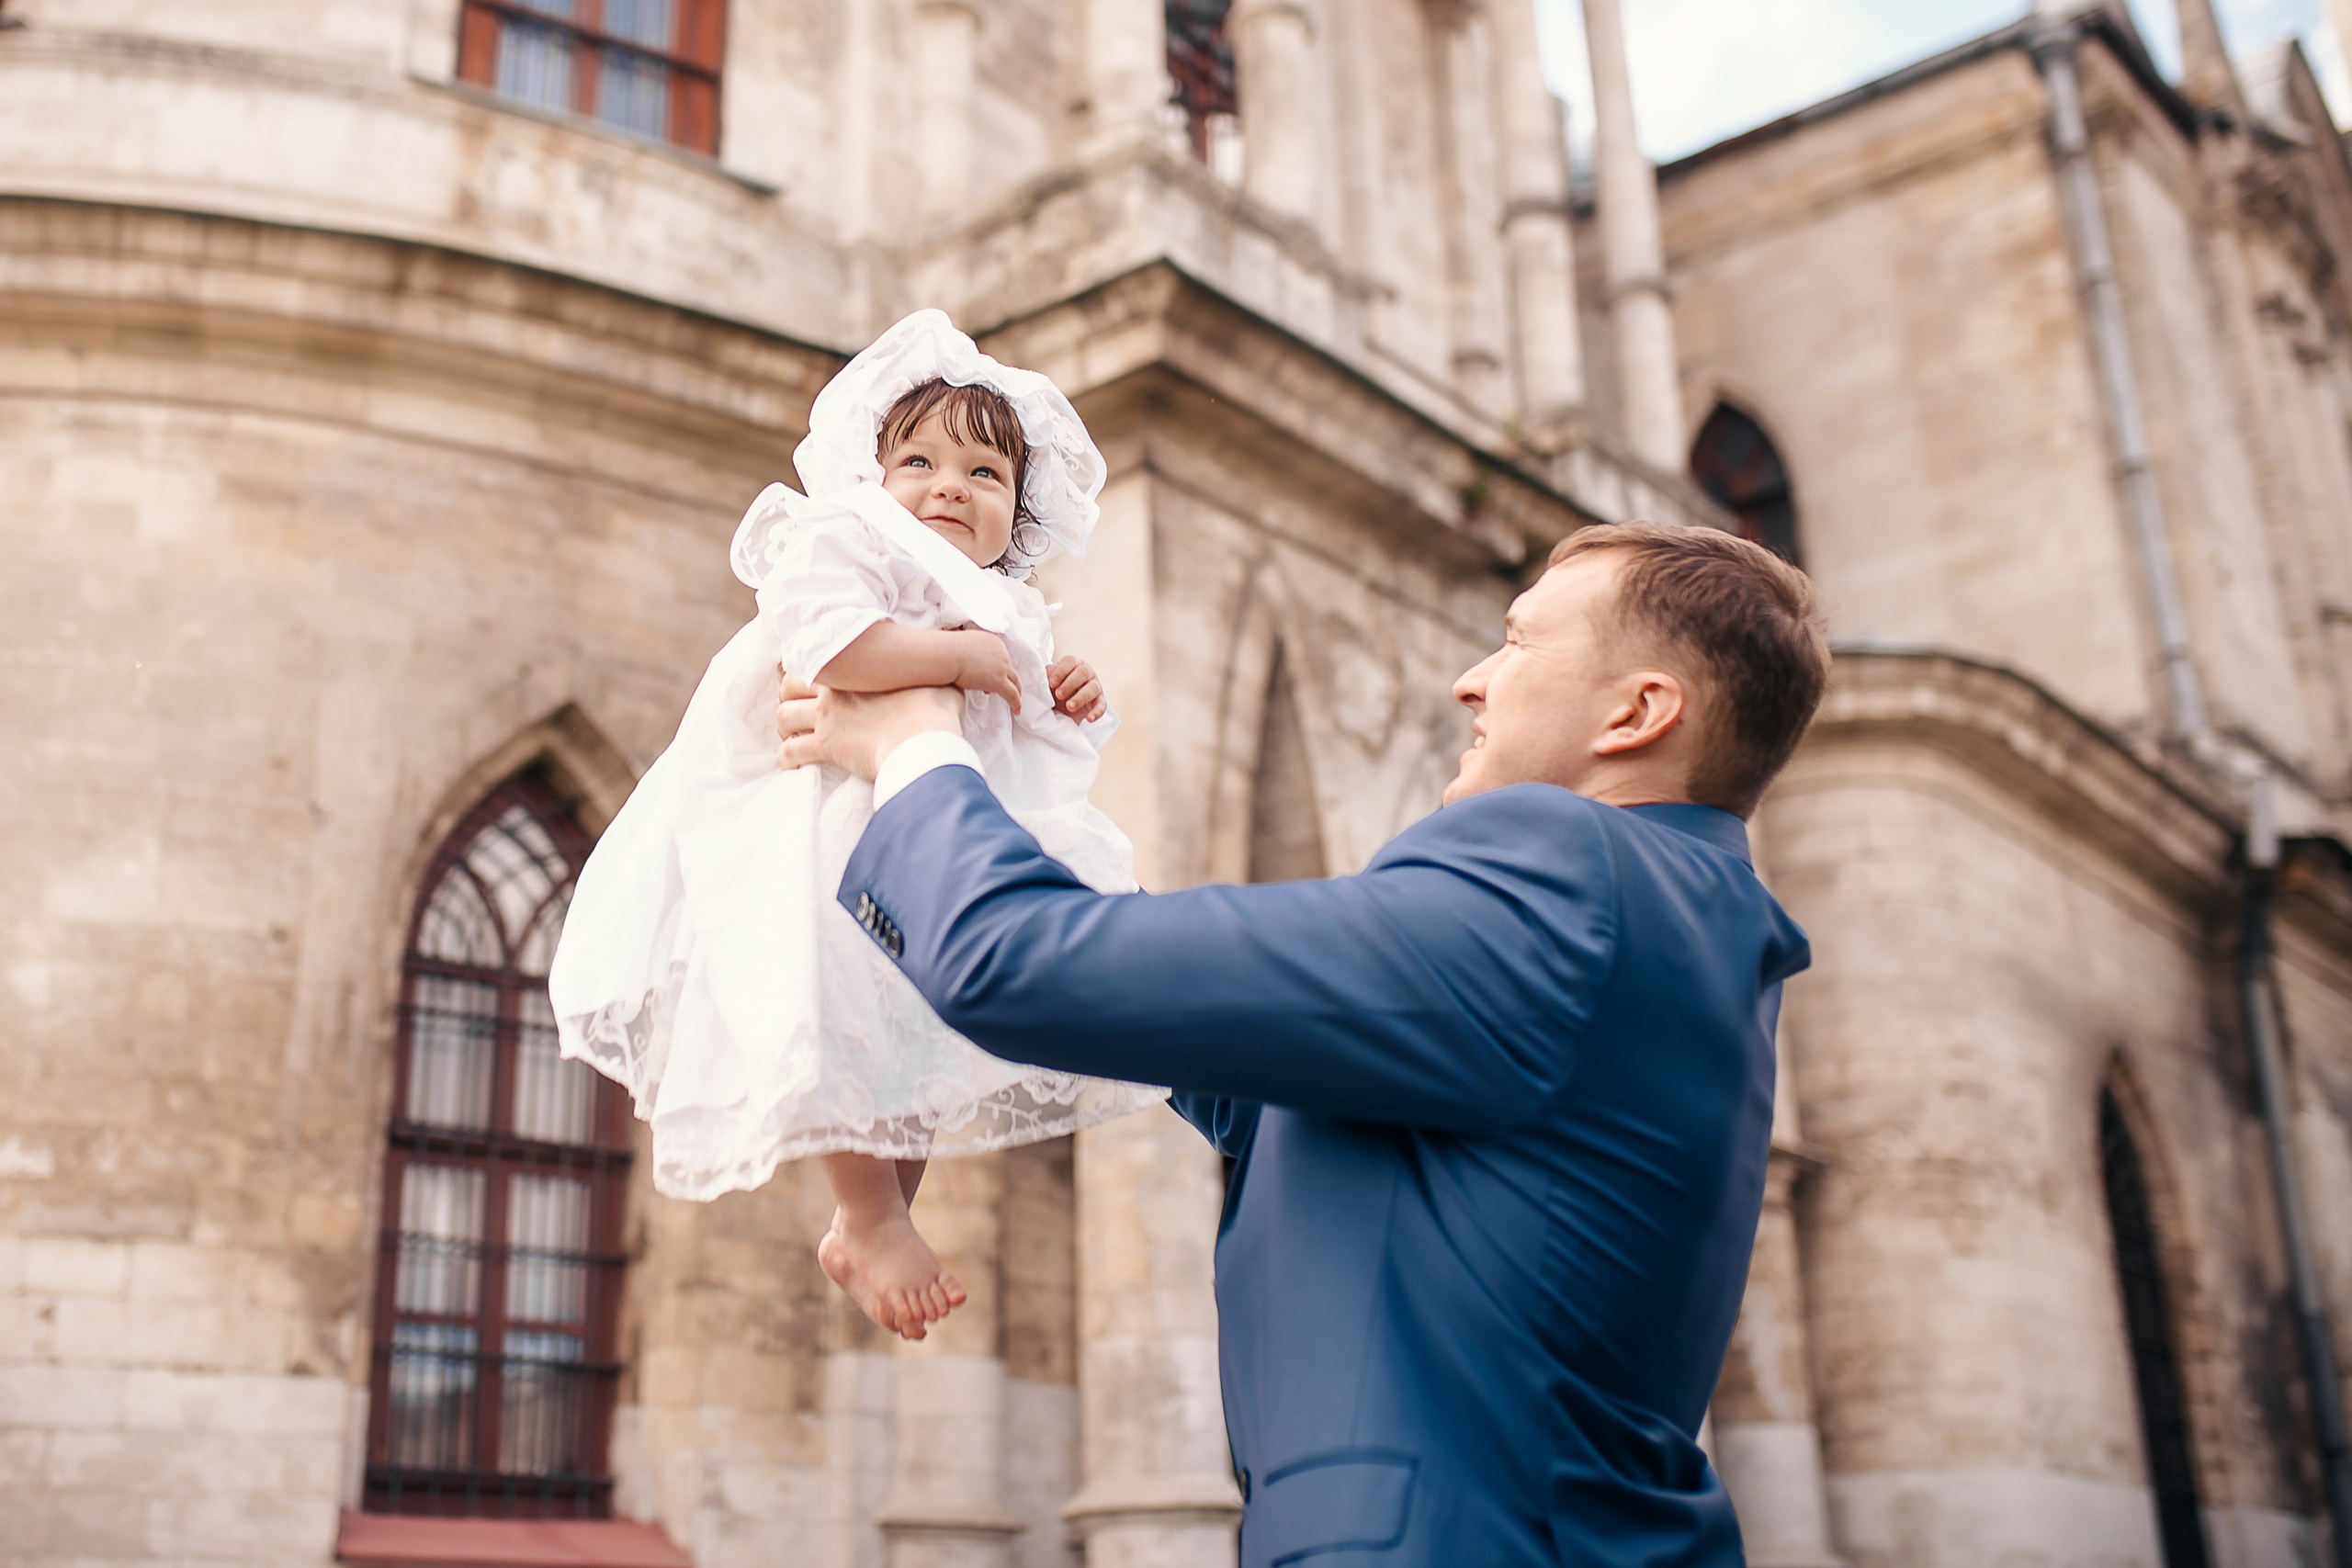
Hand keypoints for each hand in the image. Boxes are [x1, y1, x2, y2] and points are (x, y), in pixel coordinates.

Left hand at [778, 668, 963, 780]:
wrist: (923, 739)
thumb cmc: (934, 710)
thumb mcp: (938, 681)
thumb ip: (931, 673)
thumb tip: (948, 665)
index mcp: (856, 671)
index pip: (819, 658)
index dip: (812, 667)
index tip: (814, 675)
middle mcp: (833, 691)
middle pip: (789, 686)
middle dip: (789, 696)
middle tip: (799, 706)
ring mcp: (826, 719)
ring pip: (784, 717)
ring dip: (784, 726)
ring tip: (792, 734)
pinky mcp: (826, 747)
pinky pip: (791, 752)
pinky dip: (787, 758)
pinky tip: (792, 763)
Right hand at [950, 630, 1021, 712]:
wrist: (947, 654)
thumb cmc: (947, 650)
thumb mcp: (965, 645)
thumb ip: (970, 651)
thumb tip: (965, 659)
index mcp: (993, 642)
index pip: (1000, 657)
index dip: (998, 669)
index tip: (992, 677)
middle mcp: (1001, 653)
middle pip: (1009, 669)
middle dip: (1008, 680)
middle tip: (1008, 689)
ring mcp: (1002, 667)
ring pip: (1014, 682)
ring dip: (1016, 692)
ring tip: (1016, 702)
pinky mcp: (998, 681)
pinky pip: (1012, 695)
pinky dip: (1016, 703)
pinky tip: (1016, 711)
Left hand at [1048, 656, 1107, 723]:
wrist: (1060, 709)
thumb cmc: (1053, 691)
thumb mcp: (1047, 683)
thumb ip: (1046, 677)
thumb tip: (1042, 675)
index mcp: (1073, 664)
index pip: (1070, 662)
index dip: (1061, 671)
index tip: (1051, 683)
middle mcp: (1087, 672)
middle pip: (1083, 673)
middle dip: (1070, 683)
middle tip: (1058, 695)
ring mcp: (1095, 686)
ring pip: (1093, 688)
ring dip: (1081, 697)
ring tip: (1069, 706)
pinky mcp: (1099, 702)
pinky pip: (1102, 706)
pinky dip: (1096, 712)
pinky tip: (1089, 718)